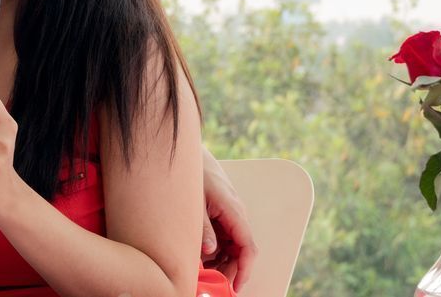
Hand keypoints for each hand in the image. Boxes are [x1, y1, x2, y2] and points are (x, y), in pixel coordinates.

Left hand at [200, 148, 256, 292]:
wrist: (192, 155)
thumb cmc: (195, 174)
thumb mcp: (195, 202)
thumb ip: (203, 227)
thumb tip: (209, 250)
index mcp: (234, 211)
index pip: (248, 246)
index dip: (244, 269)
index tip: (236, 285)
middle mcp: (236, 215)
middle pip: (241, 251)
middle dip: (230, 270)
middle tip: (213, 282)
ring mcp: (230, 215)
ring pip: (232, 246)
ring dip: (221, 261)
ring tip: (204, 272)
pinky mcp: (223, 215)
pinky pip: (225, 238)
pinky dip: (216, 251)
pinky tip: (202, 258)